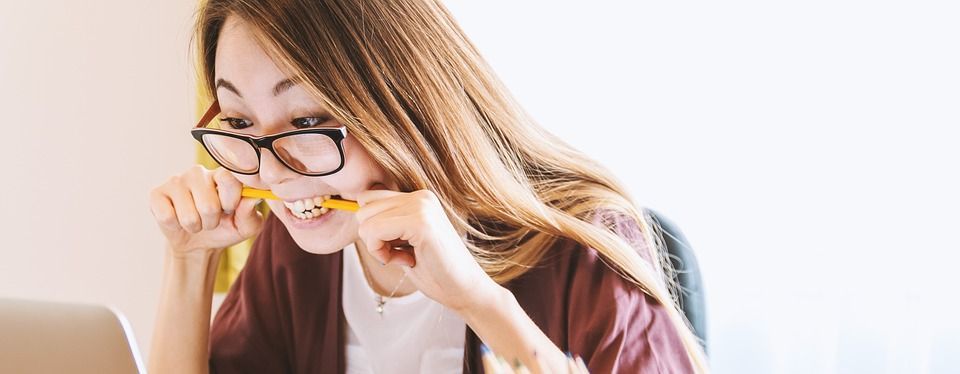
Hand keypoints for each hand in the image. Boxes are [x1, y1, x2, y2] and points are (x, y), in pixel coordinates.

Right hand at [149, 165, 264, 256]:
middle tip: (210, 220)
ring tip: (196, 221)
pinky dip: (175, 226)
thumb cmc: (225, 228)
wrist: (198, 243)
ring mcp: (176, 180)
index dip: (230, 202)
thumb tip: (251, 199)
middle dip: (211, 222)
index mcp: (223, 174)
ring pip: (189, 216)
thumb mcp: (245, 227)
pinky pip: (167, 217)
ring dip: (195, 226)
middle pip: (208, 205)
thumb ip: (251, 214)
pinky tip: (177, 220)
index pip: (229, 179)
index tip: (230, 210)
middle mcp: (199, 172)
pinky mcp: (157, 194)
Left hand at [355, 188, 498, 311]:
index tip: (394, 247)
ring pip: (365, 221)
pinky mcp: (421, 222)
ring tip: (405, 257)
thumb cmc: (435, 271)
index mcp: (418, 198)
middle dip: (373, 238)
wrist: (465, 291)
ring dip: (377, 246)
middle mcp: (420, 196)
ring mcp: (422, 206)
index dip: (372, 228)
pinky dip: (381, 252)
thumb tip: (355, 212)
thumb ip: (386, 224)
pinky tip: (406, 260)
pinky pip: (374, 231)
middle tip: (400, 254)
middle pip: (362, 209)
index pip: (368, 199)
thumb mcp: (405, 241)